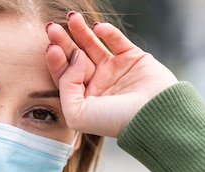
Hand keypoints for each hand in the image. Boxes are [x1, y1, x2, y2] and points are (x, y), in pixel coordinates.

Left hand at [45, 12, 177, 137]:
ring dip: (81, 31)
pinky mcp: (133, 58)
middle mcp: (97, 83)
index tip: (50, 47)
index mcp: (83, 98)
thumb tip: (75, 59)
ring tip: (71, 17)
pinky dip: (108, 32)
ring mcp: (115, 70)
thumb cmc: (113, 121)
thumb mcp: (77, 113)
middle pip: (75, 58)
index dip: (56, 60)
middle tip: (51, 28)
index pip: (64, 75)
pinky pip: (117, 41)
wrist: (154, 115)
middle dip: (63, 42)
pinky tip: (97, 27)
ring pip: (93, 45)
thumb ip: (67, 87)